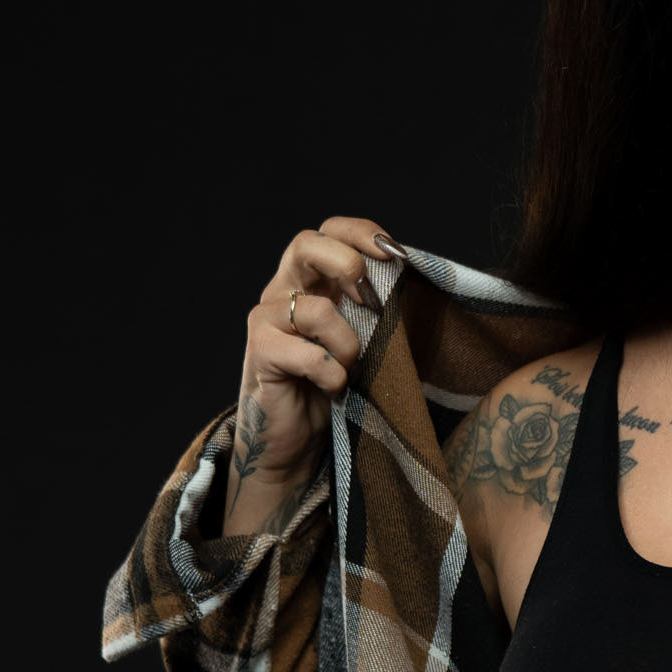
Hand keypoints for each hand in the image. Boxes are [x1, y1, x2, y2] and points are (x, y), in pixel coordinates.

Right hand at [237, 216, 400, 483]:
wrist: (295, 441)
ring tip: (350, 369)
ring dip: (348, 345)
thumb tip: (410, 279)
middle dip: (347, 266)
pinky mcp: (261, 353)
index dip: (361, 232)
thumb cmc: (333, 386)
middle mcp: (283, 290)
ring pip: (316, 310)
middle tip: (370, 304)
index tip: (395, 254)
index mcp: (311, 281)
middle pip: (305, 244)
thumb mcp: (362, 339)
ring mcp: (267, 320)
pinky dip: (332, 375)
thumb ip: (374, 308)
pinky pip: (308, 354)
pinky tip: (333, 389)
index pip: (329, 231)